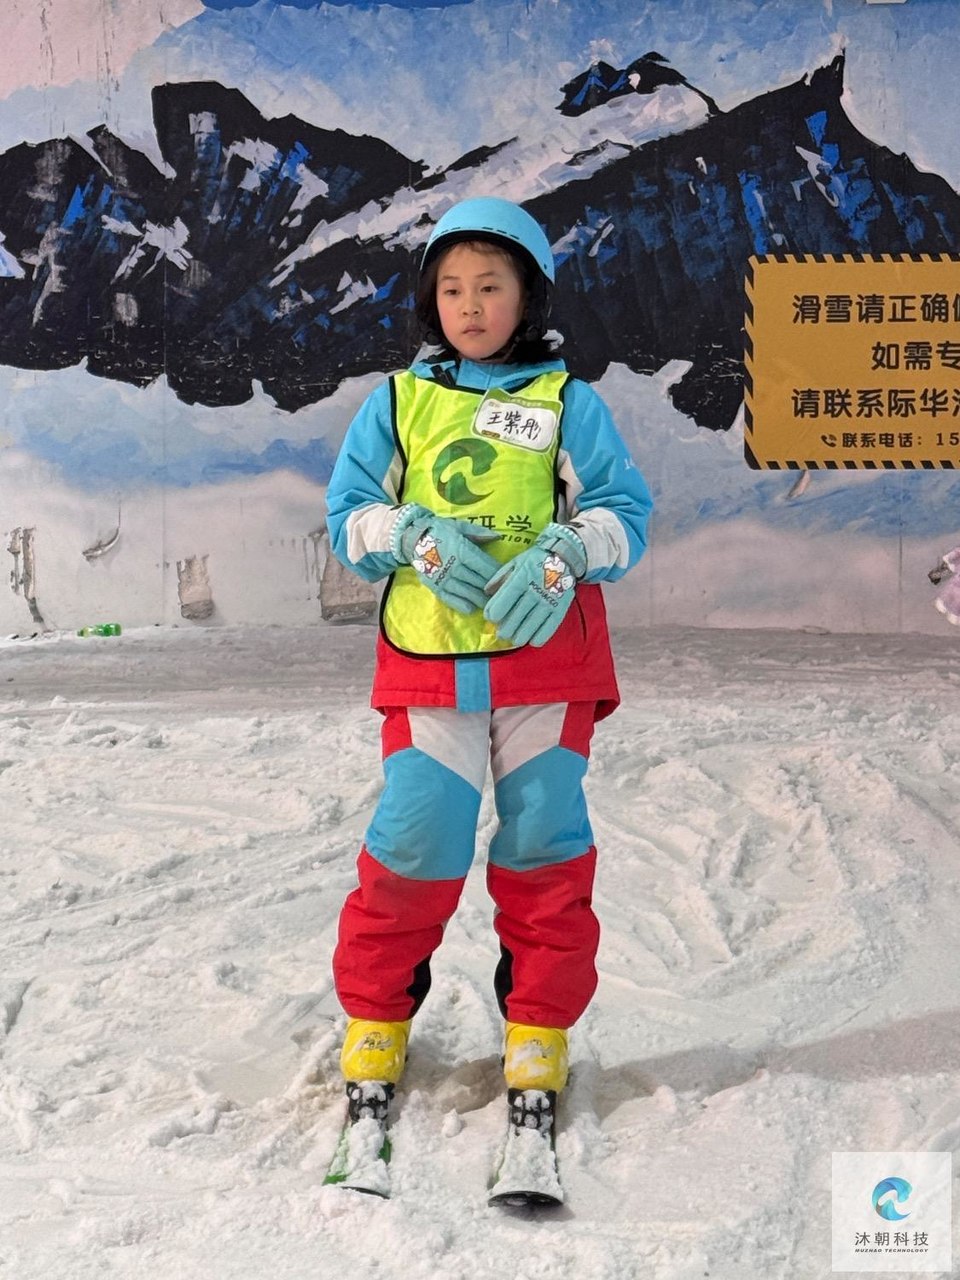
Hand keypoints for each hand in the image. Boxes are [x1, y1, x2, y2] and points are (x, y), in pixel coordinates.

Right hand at [391, 504, 499, 613]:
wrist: (411, 538)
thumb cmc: (439, 530)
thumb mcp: (458, 526)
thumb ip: (478, 532)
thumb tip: (498, 537)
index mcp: (461, 550)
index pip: (484, 565)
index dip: (497, 574)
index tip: (508, 579)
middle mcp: (453, 565)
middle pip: (477, 580)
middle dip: (491, 589)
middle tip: (504, 596)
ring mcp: (443, 578)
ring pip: (466, 591)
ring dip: (479, 599)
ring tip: (492, 605)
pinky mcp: (434, 586)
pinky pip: (449, 598)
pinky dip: (460, 604)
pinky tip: (471, 609)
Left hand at [483, 522, 586, 646]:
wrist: (564, 557)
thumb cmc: (535, 560)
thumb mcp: (515, 563)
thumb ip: (500, 577)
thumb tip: (486, 592)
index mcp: (520, 578)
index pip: (503, 602)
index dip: (494, 614)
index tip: (491, 618)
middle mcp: (534, 591)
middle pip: (515, 617)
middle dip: (505, 629)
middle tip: (501, 634)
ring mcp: (549, 600)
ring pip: (530, 625)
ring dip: (520, 636)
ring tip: (514, 639)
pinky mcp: (561, 607)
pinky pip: (549, 627)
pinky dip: (539, 637)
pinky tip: (532, 641)